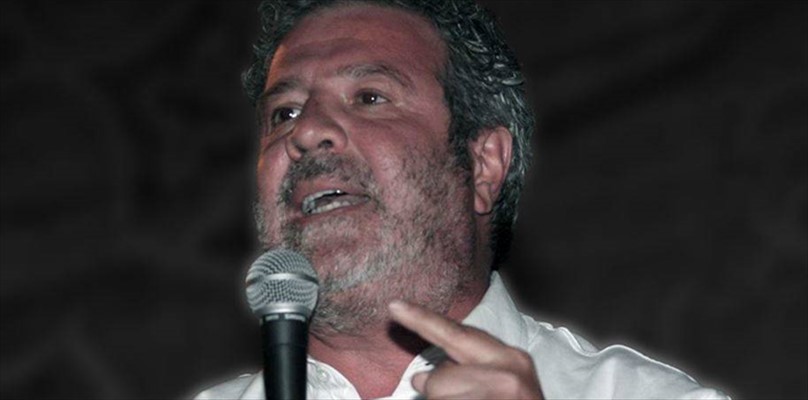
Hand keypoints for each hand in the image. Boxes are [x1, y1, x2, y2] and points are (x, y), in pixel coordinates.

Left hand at [388, 301, 542, 398]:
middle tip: (469, 399)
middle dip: (442, 395)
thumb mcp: (503, 385)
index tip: (395, 307)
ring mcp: (498, 396)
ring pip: (438, 398)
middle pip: (440, 380)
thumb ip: (465, 373)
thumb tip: (422, 377)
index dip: (422, 320)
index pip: (457, 334)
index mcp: (512, 360)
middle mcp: (508, 375)